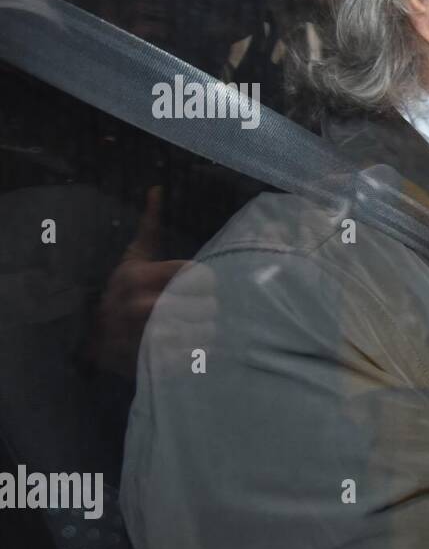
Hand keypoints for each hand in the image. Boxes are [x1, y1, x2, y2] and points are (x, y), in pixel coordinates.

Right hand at [88, 187, 211, 378]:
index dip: (203, 279)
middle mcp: (138, 306)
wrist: (99, 336)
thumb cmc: (125, 289)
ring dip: (208, 329)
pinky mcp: (152, 360)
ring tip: (201, 326)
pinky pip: (192, 355)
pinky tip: (194, 345)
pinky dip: (200, 351)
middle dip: (209, 306)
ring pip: (202, 331)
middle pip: (203, 305)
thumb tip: (158, 189)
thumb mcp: (134, 256)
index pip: (194, 274)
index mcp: (137, 278)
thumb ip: (149, 225)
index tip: (202, 283)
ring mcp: (143, 336)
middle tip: (206, 307)